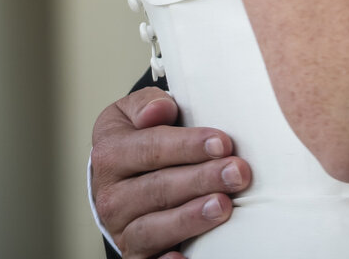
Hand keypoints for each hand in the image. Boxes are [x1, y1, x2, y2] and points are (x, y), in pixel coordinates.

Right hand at [91, 88, 251, 257]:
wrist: (119, 178)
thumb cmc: (138, 138)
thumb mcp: (133, 112)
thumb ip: (147, 104)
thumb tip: (158, 110)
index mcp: (110, 154)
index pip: (151, 148)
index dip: (188, 146)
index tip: (223, 142)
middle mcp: (110, 196)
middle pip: (158, 188)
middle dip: (201, 180)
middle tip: (238, 173)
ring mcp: (121, 229)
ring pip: (153, 227)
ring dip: (191, 218)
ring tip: (223, 206)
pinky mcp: (134, 254)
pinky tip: (185, 257)